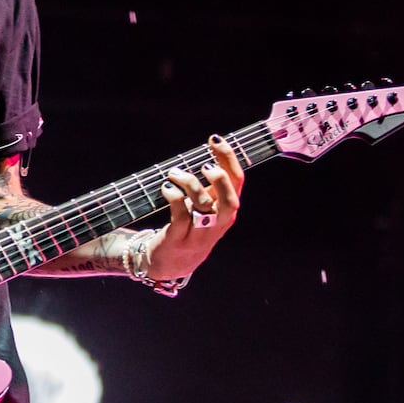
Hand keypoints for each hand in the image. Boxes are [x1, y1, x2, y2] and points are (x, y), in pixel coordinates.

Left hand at [147, 134, 244, 279]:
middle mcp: (217, 223)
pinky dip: (174, 198)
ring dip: (189, 184)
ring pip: (203, 208)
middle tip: (204, 165)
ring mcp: (199, 234)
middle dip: (219, 180)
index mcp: (227, 210)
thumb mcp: (206, 205)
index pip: (237, 182)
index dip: (229, 158)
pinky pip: (180, 217)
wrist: (173, 262)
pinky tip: (166, 188)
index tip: (215, 139)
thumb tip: (210, 149)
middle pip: (230, 201)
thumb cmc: (190, 226)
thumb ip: (211, 184)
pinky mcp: (179, 239)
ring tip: (174, 173)